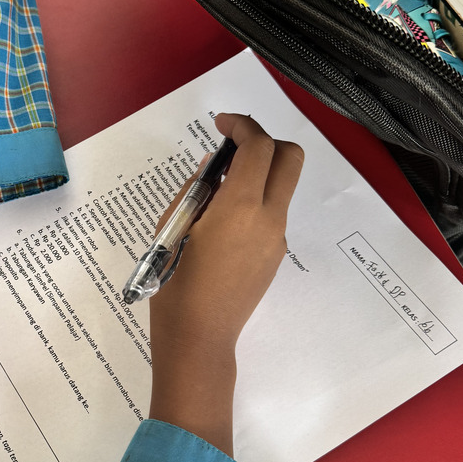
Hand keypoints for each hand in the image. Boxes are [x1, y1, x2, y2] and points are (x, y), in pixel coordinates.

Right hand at [148, 113, 303, 453]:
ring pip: (283, 185)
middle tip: (233, 146)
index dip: (242, 125)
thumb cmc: (175, 283)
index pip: (257, 146)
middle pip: (290, 157)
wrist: (199, 337)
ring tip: (217, 188)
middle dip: (264, 141)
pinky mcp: (276, 254)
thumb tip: (213, 169)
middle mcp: (269, 217)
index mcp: (240, 207)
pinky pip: (273, 211)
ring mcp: (277, 238)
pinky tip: (222, 219)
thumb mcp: (172, 229)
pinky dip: (255, 198)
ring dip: (259, 172)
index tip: (221, 124)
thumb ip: (195, 191)